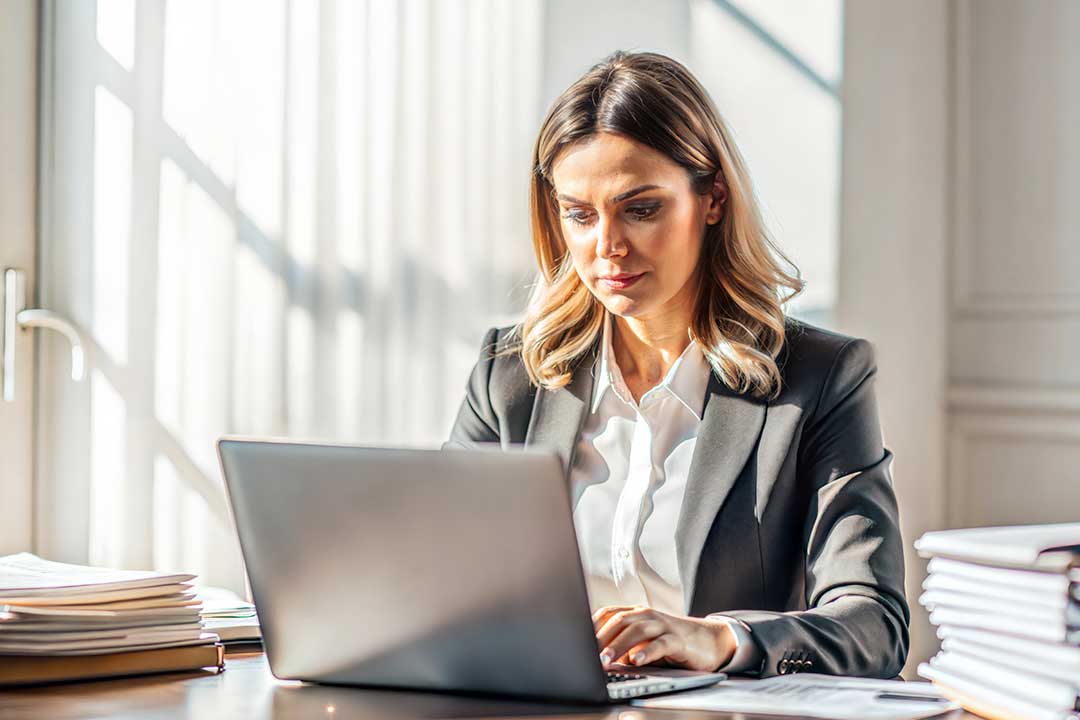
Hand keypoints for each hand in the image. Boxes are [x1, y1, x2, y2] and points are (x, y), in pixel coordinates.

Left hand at [593, 605, 736, 671]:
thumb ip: (622, 644)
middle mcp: (647, 615)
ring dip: (618, 645)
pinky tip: (636, 660)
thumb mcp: (642, 641)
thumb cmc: (669, 642)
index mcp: (635, 613)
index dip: (591, 626)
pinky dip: (646, 652)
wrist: (707, 641)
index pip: (608, 614)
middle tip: (587, 655)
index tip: (577, 640)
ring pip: (637, 630)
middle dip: (601, 638)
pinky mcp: (678, 640)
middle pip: (619, 621)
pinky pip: (660, 644)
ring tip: (605, 660)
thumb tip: (595, 657)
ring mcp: (663, 625)